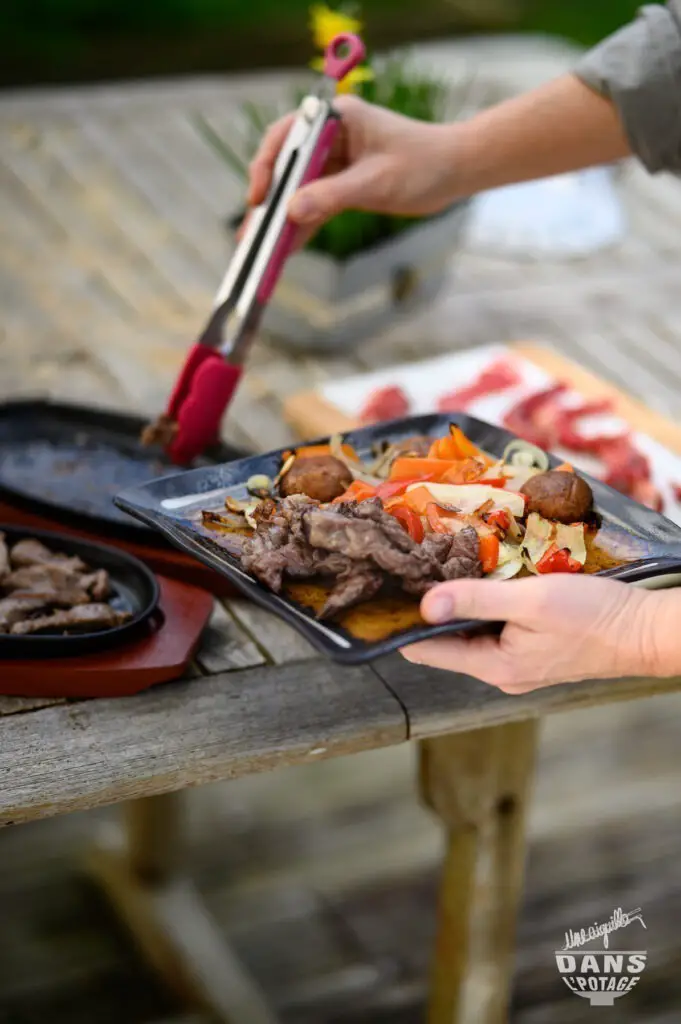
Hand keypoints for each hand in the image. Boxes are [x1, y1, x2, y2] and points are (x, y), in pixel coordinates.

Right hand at [247, 95, 456, 237]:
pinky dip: (303, 226)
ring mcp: (336, 162)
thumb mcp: (376, 182)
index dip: (268, 166)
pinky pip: (315, 206)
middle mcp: (330, 137)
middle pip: (287, 167)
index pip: (288, 136)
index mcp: (337, 119)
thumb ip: (333, 195)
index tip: (259, 197)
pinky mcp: (344, 185)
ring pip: (299, 191)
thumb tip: (292, 211)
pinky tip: (286, 248)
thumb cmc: (424, 164)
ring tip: (261, 247)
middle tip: (251, 231)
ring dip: (282, 219)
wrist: (456, 171)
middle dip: (269, 200)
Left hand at [401, 575, 666, 692]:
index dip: (400, 621)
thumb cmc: (592, 616)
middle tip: (408, 567)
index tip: (382, 588)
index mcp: (492, 666)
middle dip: (428, 607)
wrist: (644, 631)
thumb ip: (475, 600)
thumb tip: (423, 604)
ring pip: (470, 632)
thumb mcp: (529, 600)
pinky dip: (482, 605)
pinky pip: (494, 628)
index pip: (425, 650)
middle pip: (445, 641)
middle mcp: (499, 671)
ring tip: (435, 566)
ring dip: (456, 603)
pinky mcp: (532, 649)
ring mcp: (517, 663)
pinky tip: (479, 578)